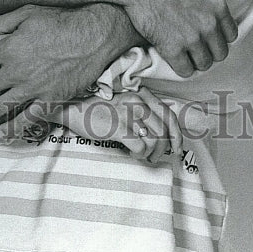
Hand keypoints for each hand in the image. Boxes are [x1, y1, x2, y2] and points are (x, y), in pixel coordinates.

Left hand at [0, 4, 126, 127]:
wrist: (91, 37)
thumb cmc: (61, 21)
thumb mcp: (29, 13)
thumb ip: (4, 21)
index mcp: (9, 48)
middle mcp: (16, 72)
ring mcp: (32, 88)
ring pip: (1, 107)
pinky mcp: (49, 100)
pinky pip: (27, 119)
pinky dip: (12, 128)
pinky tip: (0, 133)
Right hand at [56, 88, 181, 164]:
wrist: (75, 108)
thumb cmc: (101, 108)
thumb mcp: (125, 103)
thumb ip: (143, 112)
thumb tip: (163, 135)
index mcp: (141, 94)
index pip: (169, 115)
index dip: (177, 135)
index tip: (177, 149)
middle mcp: (137, 101)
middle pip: (164, 131)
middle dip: (162, 149)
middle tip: (153, 157)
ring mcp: (127, 114)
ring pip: (154, 140)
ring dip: (150, 153)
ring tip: (141, 154)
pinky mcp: (117, 127)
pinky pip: (140, 147)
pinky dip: (139, 154)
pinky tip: (130, 152)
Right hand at [121, 0, 245, 77]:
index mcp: (218, 5)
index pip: (231, 34)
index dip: (219, 35)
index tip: (207, 34)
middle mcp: (209, 24)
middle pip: (220, 52)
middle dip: (209, 50)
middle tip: (195, 46)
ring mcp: (191, 38)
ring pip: (204, 63)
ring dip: (195, 61)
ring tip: (185, 53)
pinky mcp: (172, 48)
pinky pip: (185, 70)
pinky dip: (181, 67)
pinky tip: (174, 58)